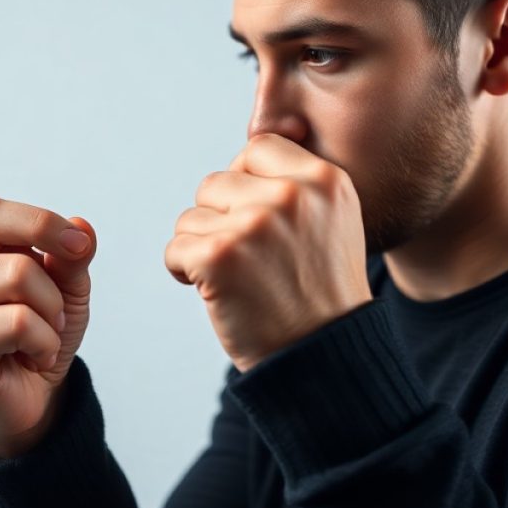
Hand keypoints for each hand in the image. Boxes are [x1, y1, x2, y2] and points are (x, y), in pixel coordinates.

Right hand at [0, 196, 95, 456]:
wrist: (28, 398)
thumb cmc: (39, 334)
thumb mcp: (66, 288)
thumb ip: (72, 255)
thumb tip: (82, 226)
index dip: (41, 223)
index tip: (80, 245)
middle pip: (17, 256)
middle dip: (54, 289)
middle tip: (52, 315)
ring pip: (19, 281)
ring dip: (50, 316)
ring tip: (40, 336)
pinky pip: (18, 323)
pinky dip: (43, 342)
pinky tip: (30, 357)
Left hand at [165, 134, 371, 371]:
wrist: (323, 359)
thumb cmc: (319, 293)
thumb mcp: (332, 221)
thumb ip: (296, 182)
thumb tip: (243, 151)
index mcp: (324, 179)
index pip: (257, 148)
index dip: (244, 184)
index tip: (254, 221)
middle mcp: (292, 194)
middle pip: (216, 182)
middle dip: (219, 220)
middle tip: (248, 261)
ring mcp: (255, 223)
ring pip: (191, 216)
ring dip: (201, 248)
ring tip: (238, 279)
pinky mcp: (220, 255)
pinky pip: (176, 248)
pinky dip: (185, 272)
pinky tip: (217, 293)